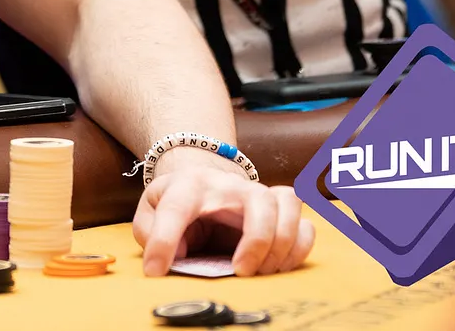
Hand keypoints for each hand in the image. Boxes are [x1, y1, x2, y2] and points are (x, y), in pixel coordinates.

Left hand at [131, 149, 314, 276]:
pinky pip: (305, 223)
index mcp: (189, 185)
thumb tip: (166, 259)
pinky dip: (298, 248)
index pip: (176, 208)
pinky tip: (279, 266)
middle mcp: (229, 186)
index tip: (157, 270)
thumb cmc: (176, 202)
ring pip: (288, 204)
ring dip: (282, 243)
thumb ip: (150, 233)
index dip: (163, 241)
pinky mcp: (278, 212)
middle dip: (257, 241)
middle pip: (259, 200)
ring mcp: (258, 195)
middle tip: (241, 271)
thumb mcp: (151, 213)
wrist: (199, 182)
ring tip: (262, 270)